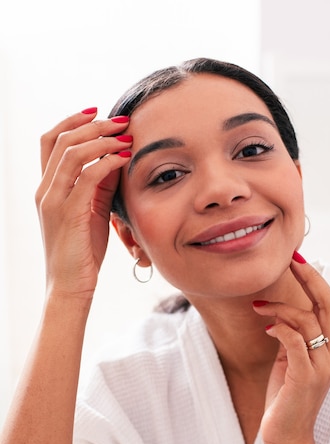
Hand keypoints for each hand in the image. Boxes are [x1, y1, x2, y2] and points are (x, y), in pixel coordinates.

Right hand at [35, 109, 131, 299]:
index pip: (51, 141)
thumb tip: (116, 160)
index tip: (98, 113)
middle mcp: (45, 190)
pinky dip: (107, 162)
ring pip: (72, 153)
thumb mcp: (92, 213)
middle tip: (121, 121)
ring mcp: (53, 200)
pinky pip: (87, 176)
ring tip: (125, 137)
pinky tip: (124, 160)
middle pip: (62, 139)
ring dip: (102, 139)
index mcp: (47, 188)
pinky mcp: (68, 213)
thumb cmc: (82, 253)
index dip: (72, 121)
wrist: (70, 286)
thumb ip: (100, 187)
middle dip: (93, 124)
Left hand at [253, 253, 329, 443]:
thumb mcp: (290, 361)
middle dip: (309, 278)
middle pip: (329, 304)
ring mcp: (321, 366)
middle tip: (289, 261)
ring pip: (307, 320)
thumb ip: (292, 338)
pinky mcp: (305, 377)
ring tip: (257, 307)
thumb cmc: (284, 397)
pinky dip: (279, 327)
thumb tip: (279, 315)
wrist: (285, 436)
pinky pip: (294, 341)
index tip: (297, 260)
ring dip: (279, 307)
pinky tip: (265, 327)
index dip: (316, 280)